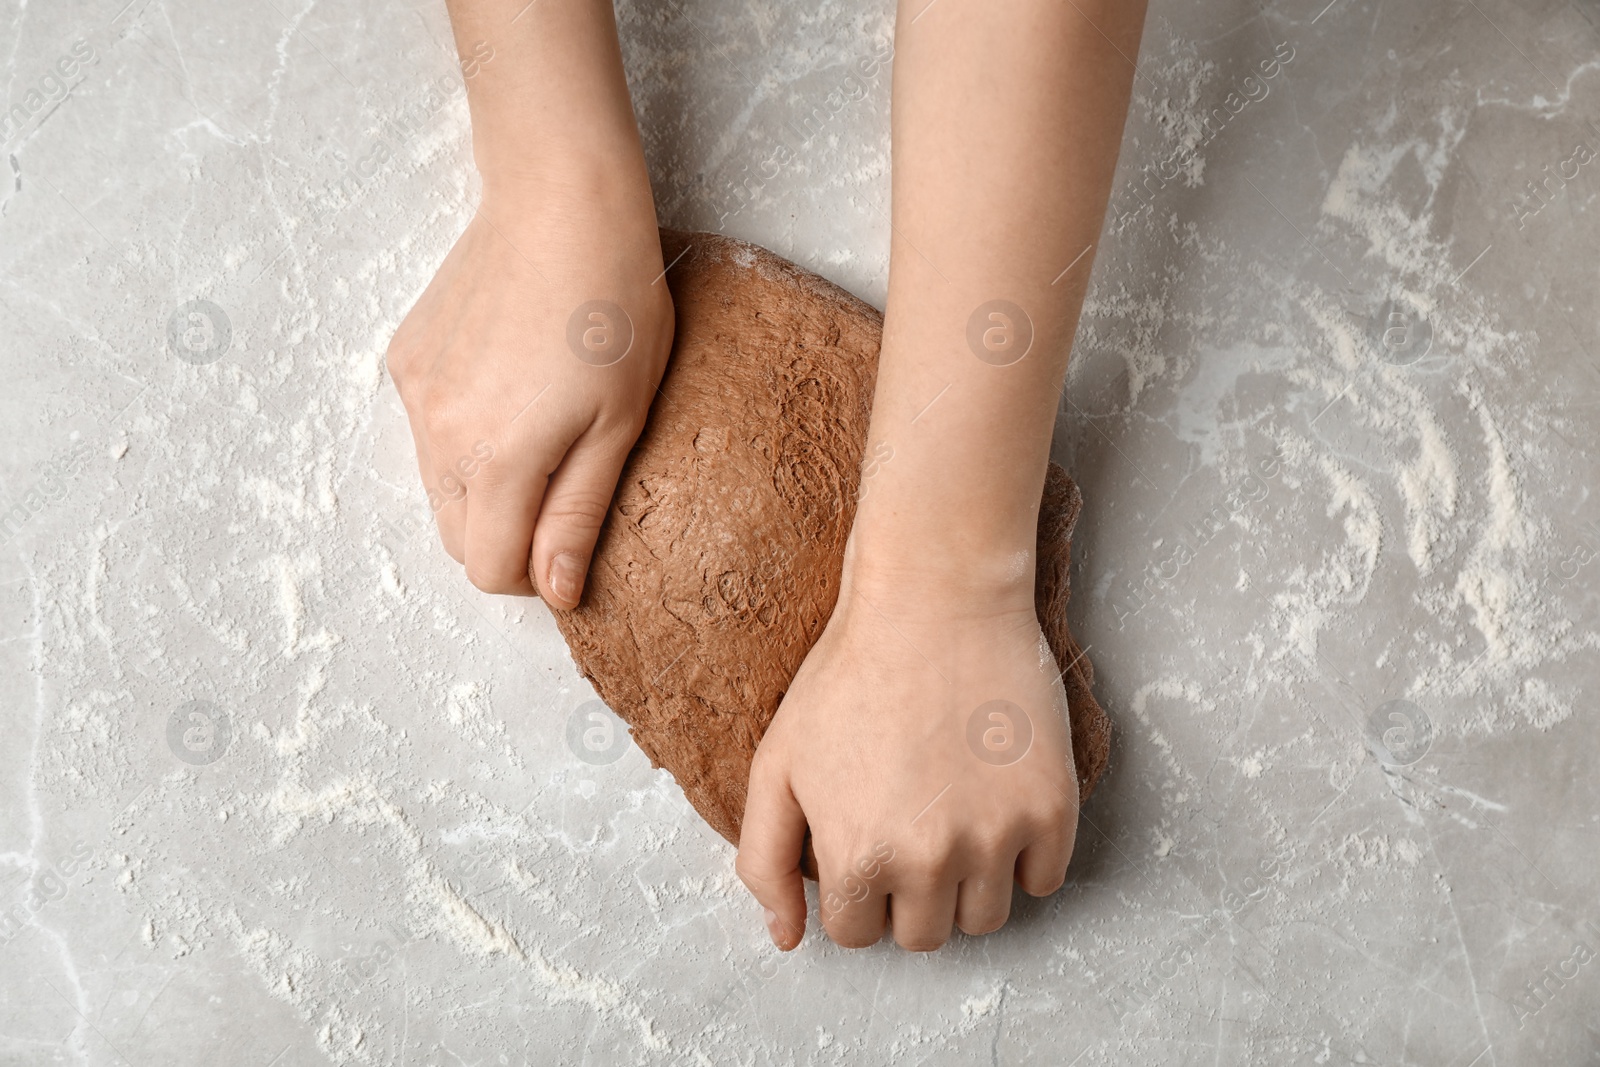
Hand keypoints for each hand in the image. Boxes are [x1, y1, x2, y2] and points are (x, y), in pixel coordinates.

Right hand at [386, 181, 671, 603]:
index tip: (568, 541)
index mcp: (498, 461)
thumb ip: (577, 516)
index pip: (488, 571)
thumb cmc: (613, 309)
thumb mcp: (620, 424)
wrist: (563, 203)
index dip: (533, 574)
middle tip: (563, 484)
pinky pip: (428, 429)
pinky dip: (463, 432)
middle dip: (506, 535)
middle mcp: (440, 435)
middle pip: (457, 537)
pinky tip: (510, 382)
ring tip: (542, 427)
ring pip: (438, 486)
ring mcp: (416, 394)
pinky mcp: (405, 358)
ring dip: (483, 486)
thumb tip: (556, 594)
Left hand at [736, 572, 1077, 950]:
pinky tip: (995, 801)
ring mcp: (997, 838)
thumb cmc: (850, 675)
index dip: (854, 889)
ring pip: (985, 918)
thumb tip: (787, 939)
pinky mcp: (1052, 809)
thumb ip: (766, 862)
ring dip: (966, 884)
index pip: (856, 934)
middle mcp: (930, 863)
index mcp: (857, 858)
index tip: (864, 841)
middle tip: (907, 827)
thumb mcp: (777, 764)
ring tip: (951, 815)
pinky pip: (1045, 880)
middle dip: (907, 895)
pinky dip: (1025, 857)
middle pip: (923, 936)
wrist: (935, 601)